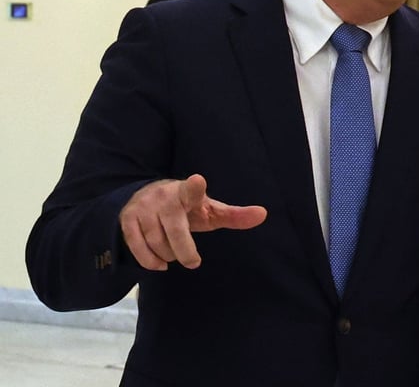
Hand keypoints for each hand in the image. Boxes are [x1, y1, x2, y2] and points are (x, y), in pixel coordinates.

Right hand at [119, 174, 266, 270]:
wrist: (146, 197)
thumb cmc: (187, 207)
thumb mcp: (210, 209)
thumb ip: (234, 215)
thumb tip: (264, 214)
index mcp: (187, 192)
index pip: (191, 189)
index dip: (194, 188)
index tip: (198, 182)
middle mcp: (163, 198)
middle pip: (176, 233)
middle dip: (186, 252)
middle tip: (194, 261)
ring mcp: (143, 208)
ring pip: (157, 243)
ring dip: (169, 255)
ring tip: (175, 253)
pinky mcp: (127, 220)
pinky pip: (137, 247)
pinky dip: (150, 261)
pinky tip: (160, 263)